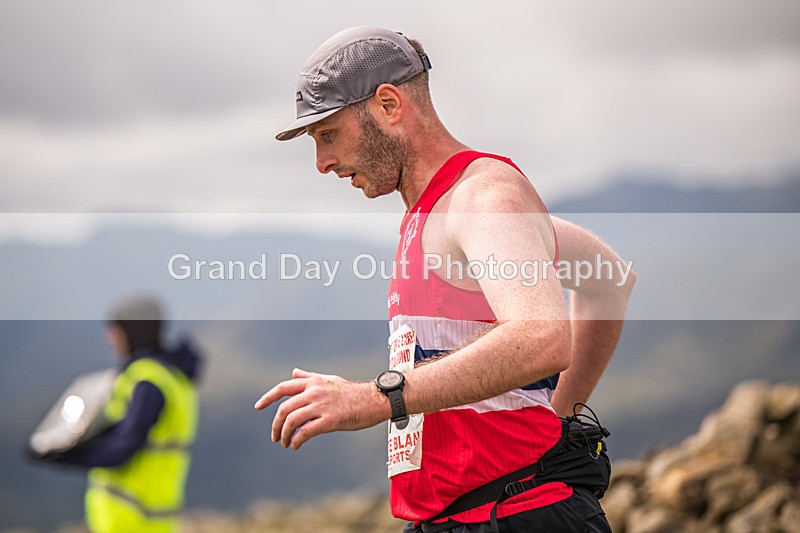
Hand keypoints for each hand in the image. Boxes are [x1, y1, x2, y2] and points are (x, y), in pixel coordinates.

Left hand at [254, 368, 388, 449]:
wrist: (374, 400)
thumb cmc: (352, 392)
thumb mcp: (328, 379)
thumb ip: (309, 377)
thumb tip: (294, 372)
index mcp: (313, 382)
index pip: (283, 388)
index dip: (268, 397)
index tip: (258, 407)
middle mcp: (314, 392)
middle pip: (284, 408)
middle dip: (276, 425)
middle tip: (275, 437)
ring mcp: (321, 406)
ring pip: (292, 421)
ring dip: (284, 435)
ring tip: (285, 443)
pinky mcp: (330, 420)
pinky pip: (305, 432)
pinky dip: (296, 441)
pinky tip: (296, 446)